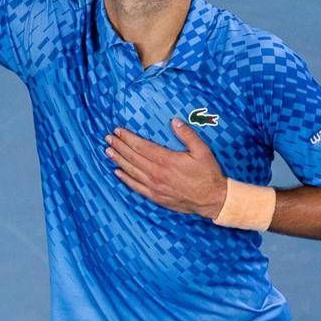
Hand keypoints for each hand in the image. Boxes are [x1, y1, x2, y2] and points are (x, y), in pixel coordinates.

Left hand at [106, 119, 227, 217]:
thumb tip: (174, 121)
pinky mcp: (156, 197)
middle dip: (119, 146)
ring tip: (108, 151)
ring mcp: (155, 187)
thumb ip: (187, 134)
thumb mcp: (202, 150)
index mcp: (167, 160)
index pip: (141, 146)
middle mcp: (157, 174)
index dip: (128, 138)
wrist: (212, 199)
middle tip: (108, 138)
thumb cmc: (208, 173)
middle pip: (133, 157)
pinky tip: (117, 172)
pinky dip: (125, 179)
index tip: (118, 131)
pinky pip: (136, 187)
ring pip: (132, 171)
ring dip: (119, 160)